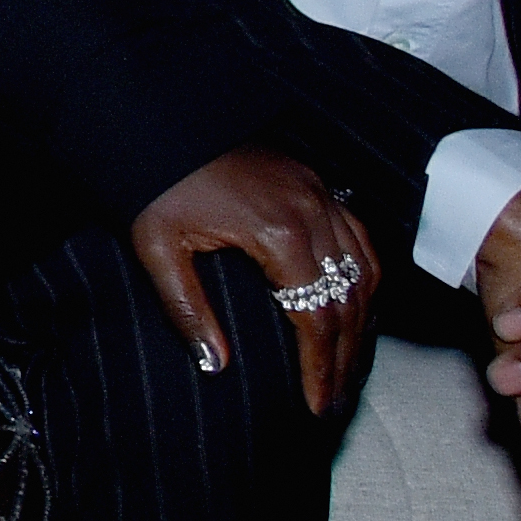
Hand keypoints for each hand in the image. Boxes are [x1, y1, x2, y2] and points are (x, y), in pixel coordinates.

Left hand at [129, 146, 378, 417]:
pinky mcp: (317, 184)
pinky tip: (356, 305)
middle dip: (345, 355)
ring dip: (361, 321)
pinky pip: (360, 238)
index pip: (315, 316)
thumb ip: (187, 309)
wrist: (157, 118)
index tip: (318, 403)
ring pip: (364, 270)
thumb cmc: (154, 183)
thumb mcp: (157, 248)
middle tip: (336, 397)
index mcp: (278, 234)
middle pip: (348, 300)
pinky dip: (365, 277)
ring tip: (348, 364)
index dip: (320, 366)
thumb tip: (216, 365)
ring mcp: (320, 195)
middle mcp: (312, 213)